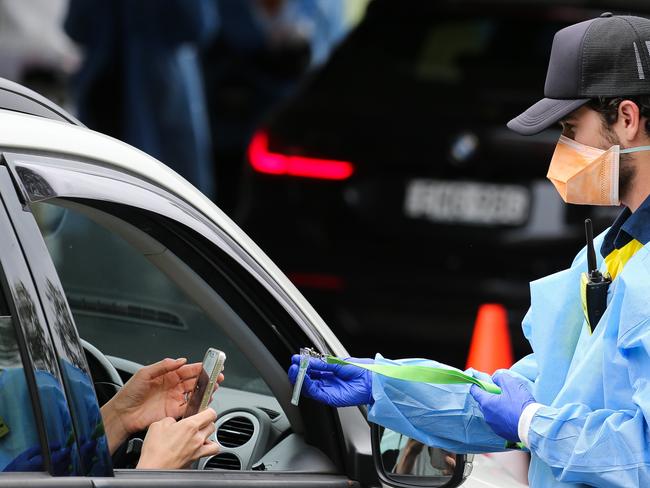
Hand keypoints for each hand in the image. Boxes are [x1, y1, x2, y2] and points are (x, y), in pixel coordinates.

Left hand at [101, 357, 223, 452]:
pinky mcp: (173, 412)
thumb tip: (180, 360)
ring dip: (205, 391)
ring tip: (214, 388)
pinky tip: (205, 402)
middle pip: (194, 381)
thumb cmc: (129, 393)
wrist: (122, 414)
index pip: (188, 369)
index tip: (211, 366)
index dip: (200, 367)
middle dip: (207, 379)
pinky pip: (189, 408)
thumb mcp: (145, 373)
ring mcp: (174, 399)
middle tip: (218, 377)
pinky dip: (198, 406)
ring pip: (195, 394)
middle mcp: (173, 387)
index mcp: (167, 375)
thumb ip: (164, 366)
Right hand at [137, 408, 218, 468]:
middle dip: (206, 423)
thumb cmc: (155, 449)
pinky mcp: (196, 459)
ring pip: (213, 439)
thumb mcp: (158, 425)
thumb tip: (174, 422)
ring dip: (208, 436)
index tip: (203, 411)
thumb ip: (170, 420)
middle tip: (197, 423)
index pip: (210, 413)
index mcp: (190, 425)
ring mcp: (198, 449)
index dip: (208, 410)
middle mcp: (197, 437)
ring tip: (200, 435)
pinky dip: (209, 449)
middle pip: (212, 425)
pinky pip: (210, 452)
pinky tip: (201, 447)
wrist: (153, 468)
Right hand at [287, 355, 372, 406]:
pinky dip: (307, 386)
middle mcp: (327, 381)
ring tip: (295, 371)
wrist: (373, 380)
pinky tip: (304, 378)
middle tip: (293, 366)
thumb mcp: (338, 363)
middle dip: (298, 373)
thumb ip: (322, 364)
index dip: (302, 365)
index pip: (311, 370)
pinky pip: (315, 393)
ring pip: (308, 387)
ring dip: (300, 379)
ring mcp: (328, 390)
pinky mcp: (330, 398)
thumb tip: (307, 361)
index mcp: (329, 372)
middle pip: (307, 380)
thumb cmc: (361, 370)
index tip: (295, 360)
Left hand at [469, 372, 535, 441]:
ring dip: (495, 408)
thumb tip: (494, 379)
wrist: (532, 426)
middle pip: (483, 403)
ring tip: (506, 404)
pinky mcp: (502, 433)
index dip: (476, 385)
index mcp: (486, 403)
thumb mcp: (511, 384)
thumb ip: (500, 378)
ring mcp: (494, 426)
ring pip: (491, 413)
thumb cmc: (520, 404)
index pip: (475, 391)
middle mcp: (487, 415)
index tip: (478, 383)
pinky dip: (502, 417)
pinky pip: (498, 422)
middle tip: (497, 392)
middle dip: (487, 396)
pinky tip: (511, 415)